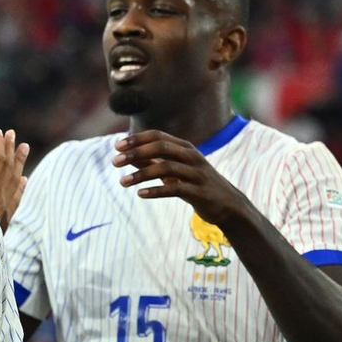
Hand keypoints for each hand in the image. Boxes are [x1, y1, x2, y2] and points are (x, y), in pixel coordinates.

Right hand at [0, 128, 29, 230]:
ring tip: (24, 148)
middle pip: (8, 168)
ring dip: (19, 163)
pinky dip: (21, 187)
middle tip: (13, 134)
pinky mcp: (4, 221)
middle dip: (11, 149)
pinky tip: (24, 180)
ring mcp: (4, 209)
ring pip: (15, 181)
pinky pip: (16, 199)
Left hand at [113, 129, 245, 226]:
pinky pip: (174, 189)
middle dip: (136, 153)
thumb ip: (154, 162)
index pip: (158, 136)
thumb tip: (129, 156)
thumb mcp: (175, 171)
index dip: (137, 139)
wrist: (227, 205)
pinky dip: (156, 191)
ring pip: (166, 168)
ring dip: (141, 174)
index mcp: (185, 148)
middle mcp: (191, 156)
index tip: (117, 147)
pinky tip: (140, 194)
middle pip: (161, 148)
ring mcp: (196, 173)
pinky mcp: (198, 192)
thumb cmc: (196, 185)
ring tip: (122, 182)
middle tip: (115, 162)